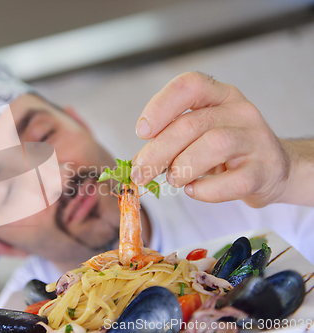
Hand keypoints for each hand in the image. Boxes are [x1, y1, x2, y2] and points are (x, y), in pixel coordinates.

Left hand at [130, 72, 289, 207]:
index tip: (141, 132)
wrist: (273, 169)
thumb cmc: (225, 151)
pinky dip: (205, 190)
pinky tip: (193, 190)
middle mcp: (239, 111)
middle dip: (157, 152)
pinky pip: (233, 181)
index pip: (189, 85)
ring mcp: (255, 139)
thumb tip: (136, 164)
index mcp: (219, 95)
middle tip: (140, 173)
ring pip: (213, 145)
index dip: (160, 106)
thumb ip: (169, 141)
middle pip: (191, 124)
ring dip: (183, 167)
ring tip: (174, 180)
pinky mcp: (264, 170)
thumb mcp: (197, 135)